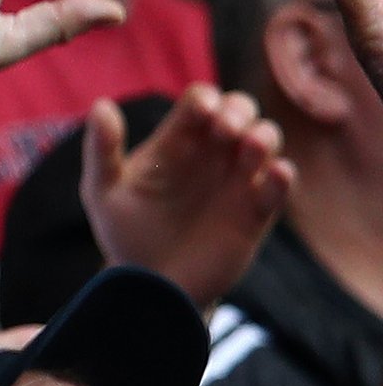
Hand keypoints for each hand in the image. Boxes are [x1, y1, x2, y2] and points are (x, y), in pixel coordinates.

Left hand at [85, 87, 292, 310]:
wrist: (151, 285)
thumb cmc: (124, 232)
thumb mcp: (102, 191)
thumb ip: (102, 150)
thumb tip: (102, 105)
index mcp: (175, 143)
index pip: (200, 102)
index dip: (205, 100)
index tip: (200, 112)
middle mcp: (210, 156)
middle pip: (239, 112)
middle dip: (239, 110)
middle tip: (225, 129)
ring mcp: (235, 182)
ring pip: (265, 142)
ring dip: (264, 136)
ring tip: (249, 146)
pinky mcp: (254, 214)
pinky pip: (279, 188)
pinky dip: (283, 178)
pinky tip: (275, 174)